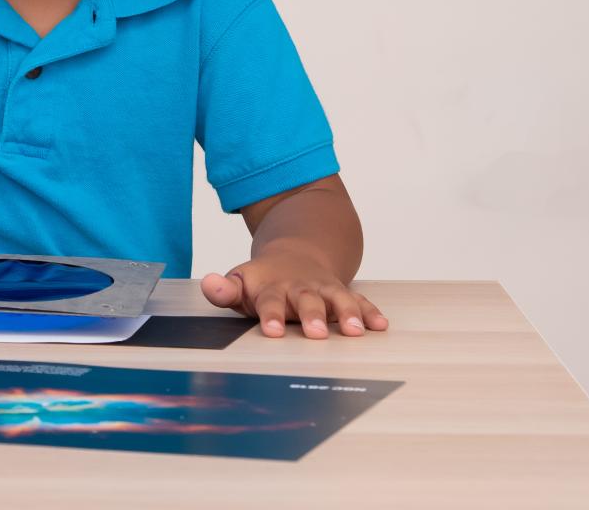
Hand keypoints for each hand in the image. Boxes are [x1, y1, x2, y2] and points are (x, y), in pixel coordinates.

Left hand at [200, 251, 388, 339]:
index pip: (269, 302)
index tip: (270, 331)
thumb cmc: (263, 282)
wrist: (294, 255)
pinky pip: (358, 300)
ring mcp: (322, 289)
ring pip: (336, 298)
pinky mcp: (341, 293)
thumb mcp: (240, 284)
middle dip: (311, 316)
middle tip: (315, 333)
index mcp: (271, 287)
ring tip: (354, 331)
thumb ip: (224, 290)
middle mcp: (299, 287)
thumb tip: (209, 284)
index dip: (269, 316)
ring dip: (346, 313)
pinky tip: (379, 325)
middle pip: (306, 300)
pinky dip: (369, 311)